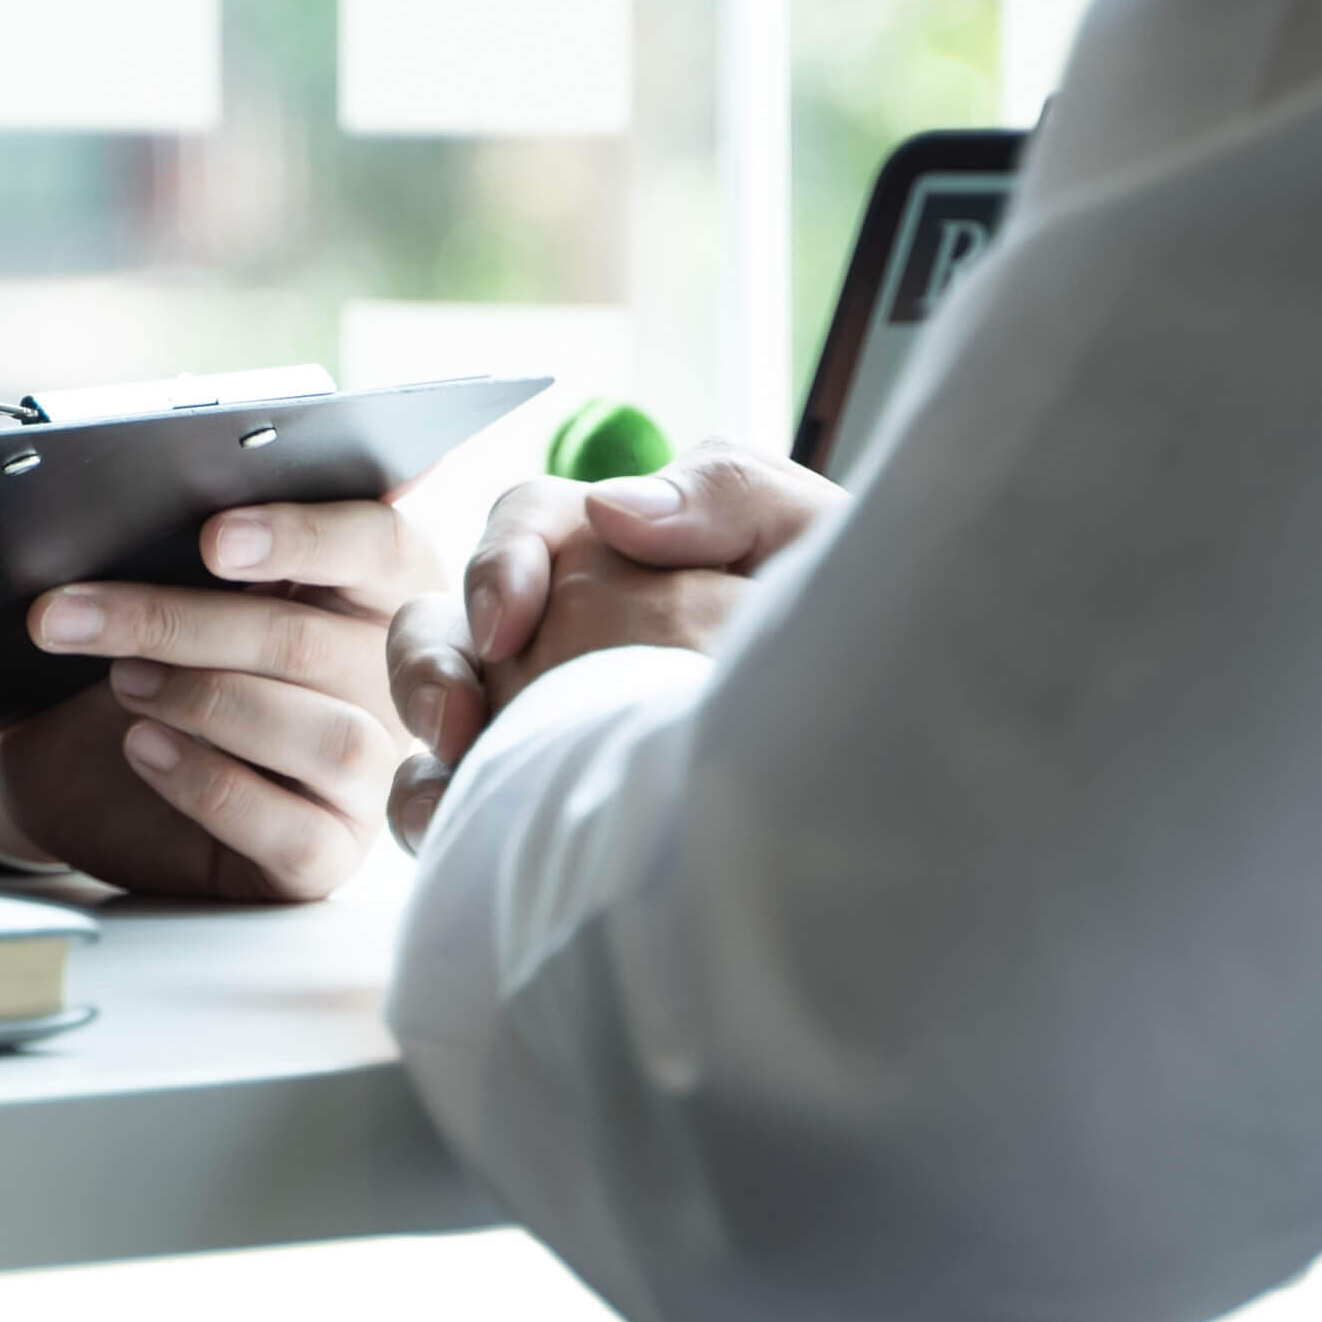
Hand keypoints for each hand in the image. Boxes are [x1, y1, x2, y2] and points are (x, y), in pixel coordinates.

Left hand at [0, 500, 435, 900]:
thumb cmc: (151, 661)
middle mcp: (391, 684)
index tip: (213, 542)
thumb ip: (213, 547)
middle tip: (78, 615)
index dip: (302, 538)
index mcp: (378, 592)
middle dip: (183, 623)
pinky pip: (296, 831)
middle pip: (316, 643)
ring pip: (328, 738)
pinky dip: (208, 785)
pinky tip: (143, 748)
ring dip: (205, 701)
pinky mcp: (329, 855)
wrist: (85, 769)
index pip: (379, 546)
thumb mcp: (176, 591)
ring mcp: (370, 775)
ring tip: (121, 683)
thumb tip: (183, 492)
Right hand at [386, 449, 847, 845]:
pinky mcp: (523, 796)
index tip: (509, 620)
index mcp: (623, 549)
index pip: (529, 525)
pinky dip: (433, 805)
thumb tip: (611, 507)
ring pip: (434, 703)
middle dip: (434, 658)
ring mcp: (534, 712)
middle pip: (454, 616)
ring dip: (425, 723)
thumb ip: (728, 493)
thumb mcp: (816, 543)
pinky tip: (453, 829)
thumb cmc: (859, 638)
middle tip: (456, 717)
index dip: (503, 561)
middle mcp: (563, 625)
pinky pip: (448, 797)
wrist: (895, 766)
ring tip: (454, 766)